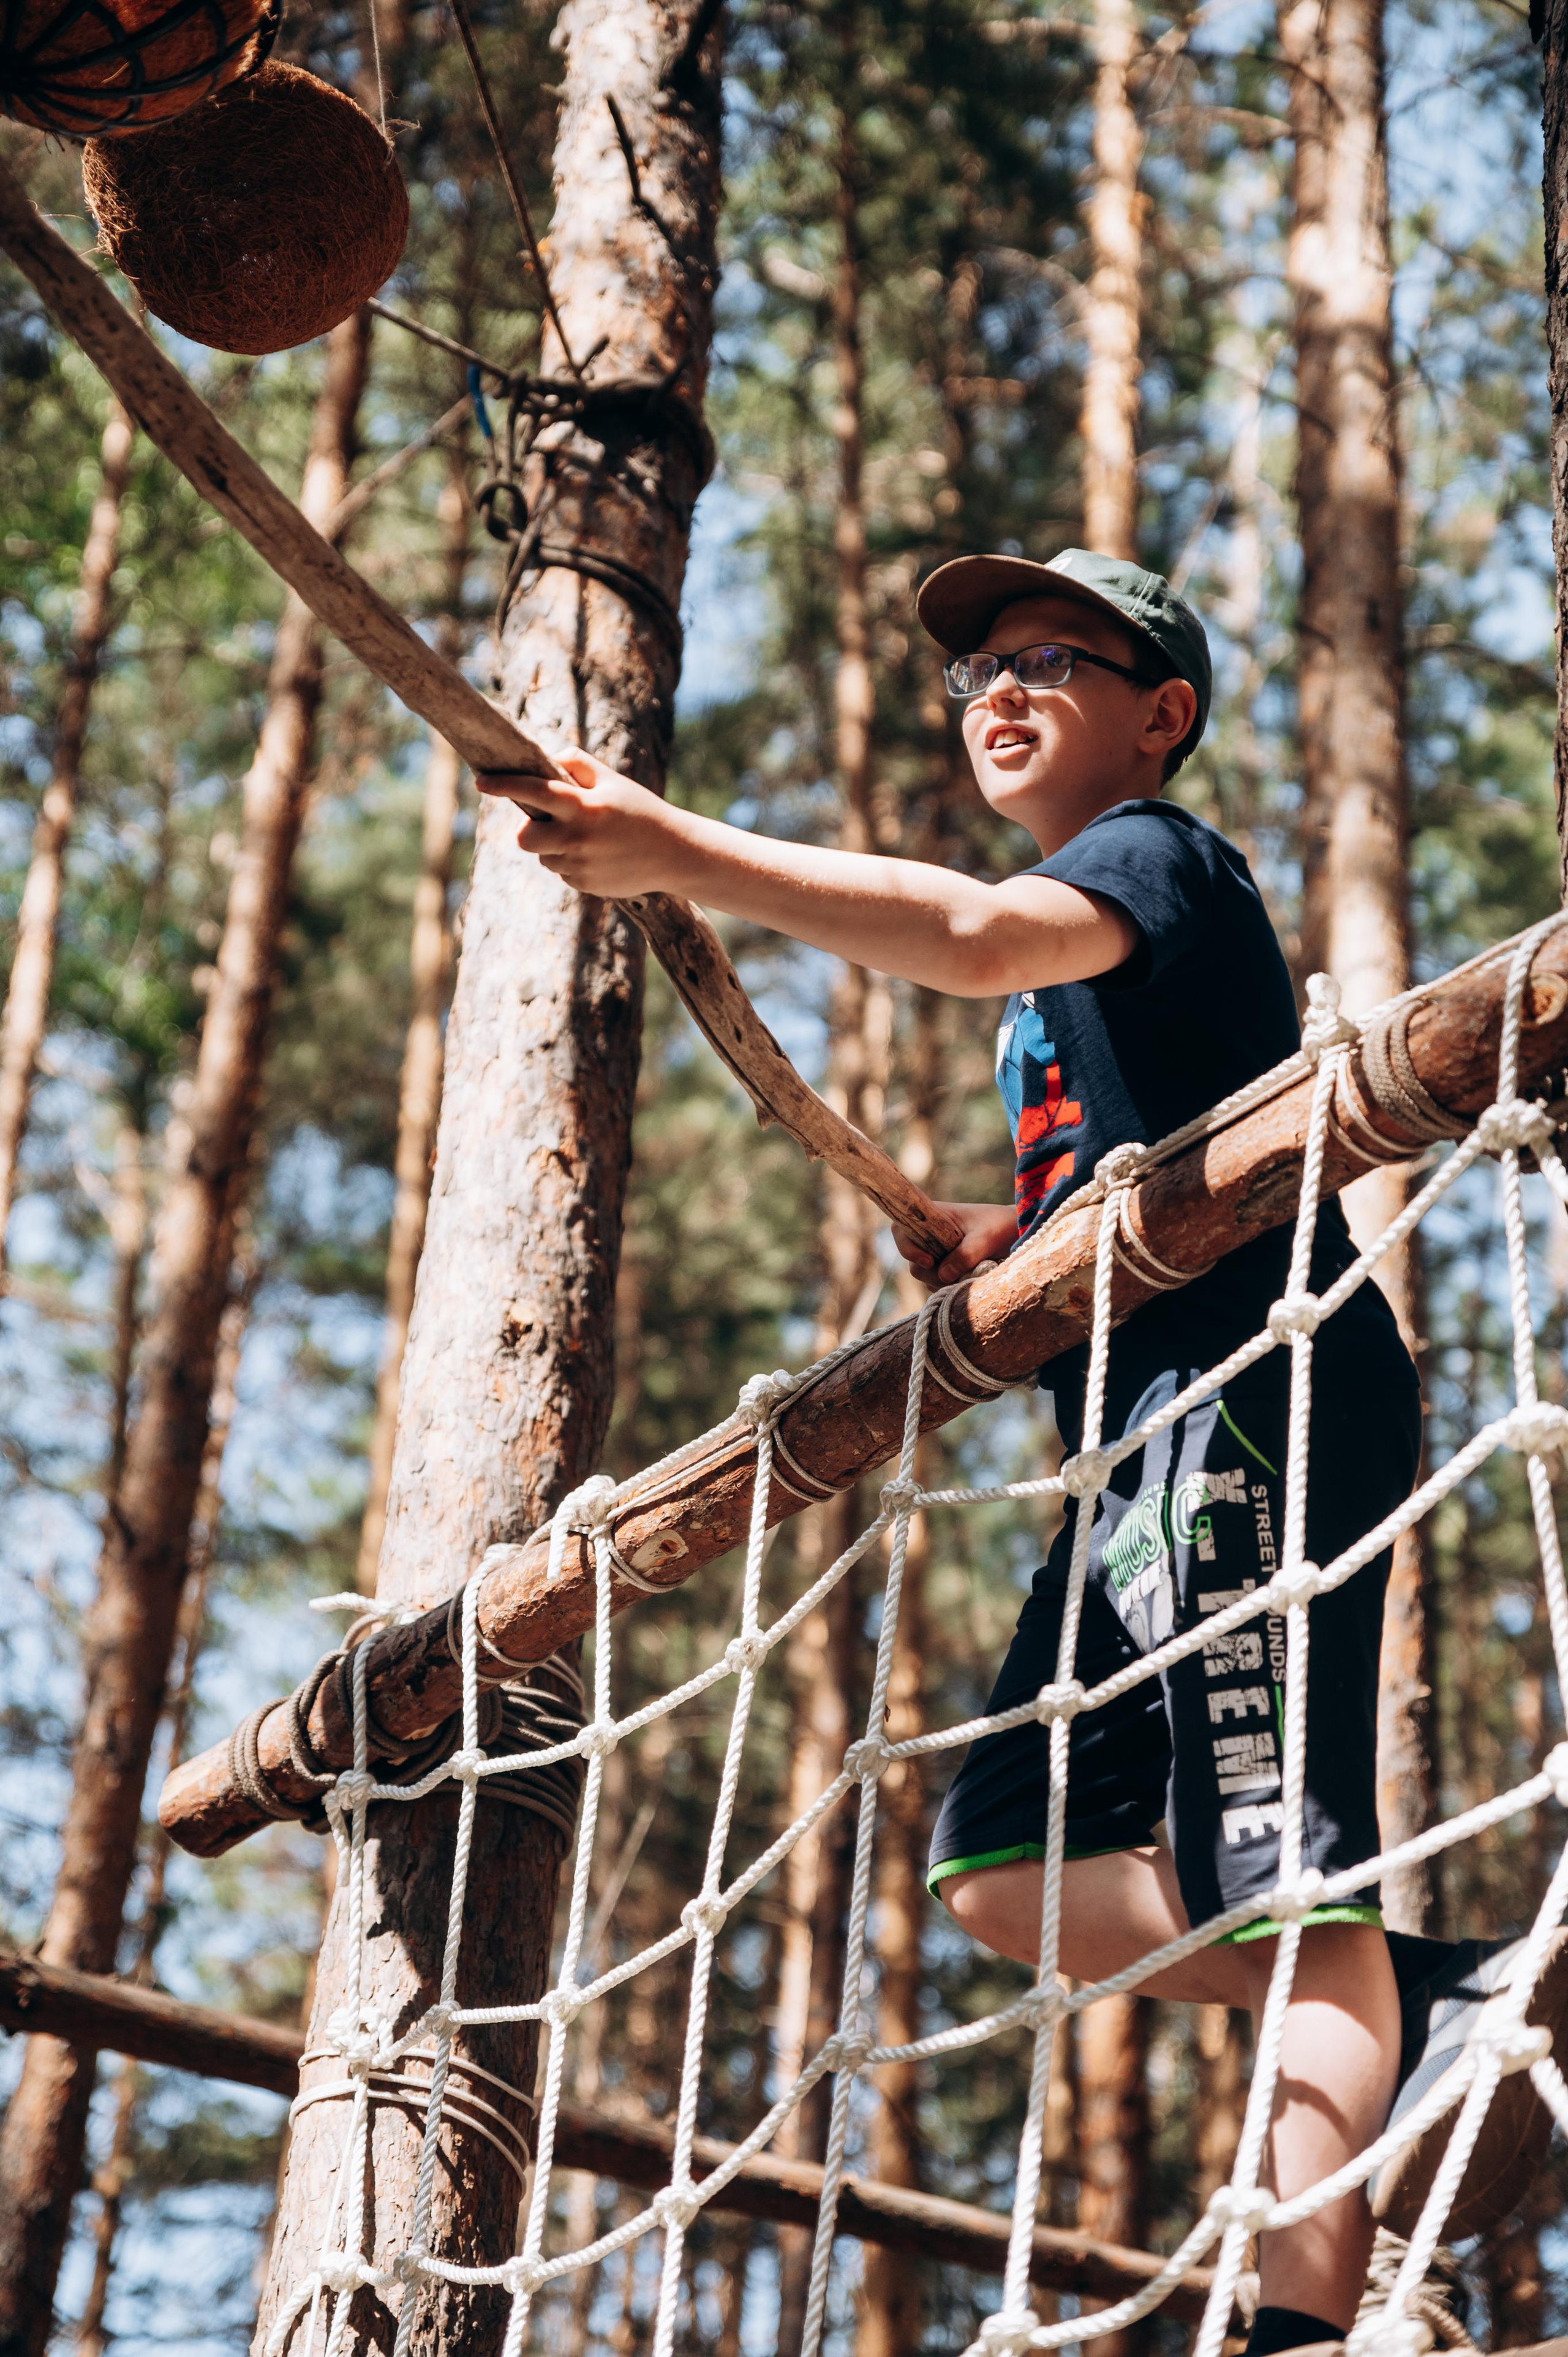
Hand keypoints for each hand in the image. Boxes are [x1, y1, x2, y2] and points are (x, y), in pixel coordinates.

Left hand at [476, 748, 694, 898]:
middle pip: (523, 838)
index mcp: (583, 806)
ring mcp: (580, 865)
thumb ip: (578, 765)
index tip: (479, 781)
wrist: (674, 854)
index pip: (532, 792)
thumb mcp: (613, 781)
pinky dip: (571, 863)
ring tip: (586, 839)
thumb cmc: (641, 811)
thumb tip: (545, 757)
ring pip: (543, 857)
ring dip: (552, 846)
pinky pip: (562, 872)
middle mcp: (578, 838)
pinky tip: (598, 856)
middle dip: (526, 830)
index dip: (503, 786)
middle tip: (543, 823)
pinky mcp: (585, 885)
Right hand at [892, 1200, 1018, 1287]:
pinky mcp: (945, 1266)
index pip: (900, 1230)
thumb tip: (943, 1275)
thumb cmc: (1000, 1226)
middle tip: (954, 1277)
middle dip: (929, 1272)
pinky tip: (966, 1281)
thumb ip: (966, 1254)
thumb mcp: (985, 1238)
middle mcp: (929, 1234)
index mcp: (933, 1217)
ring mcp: (936, 1251)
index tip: (930, 1261)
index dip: (907, 1248)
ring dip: (940, 1281)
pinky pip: (935, 1283)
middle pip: (912, 1260)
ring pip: (924, 1274)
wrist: (1016, 1232)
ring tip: (967, 1277)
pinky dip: (947, 1286)